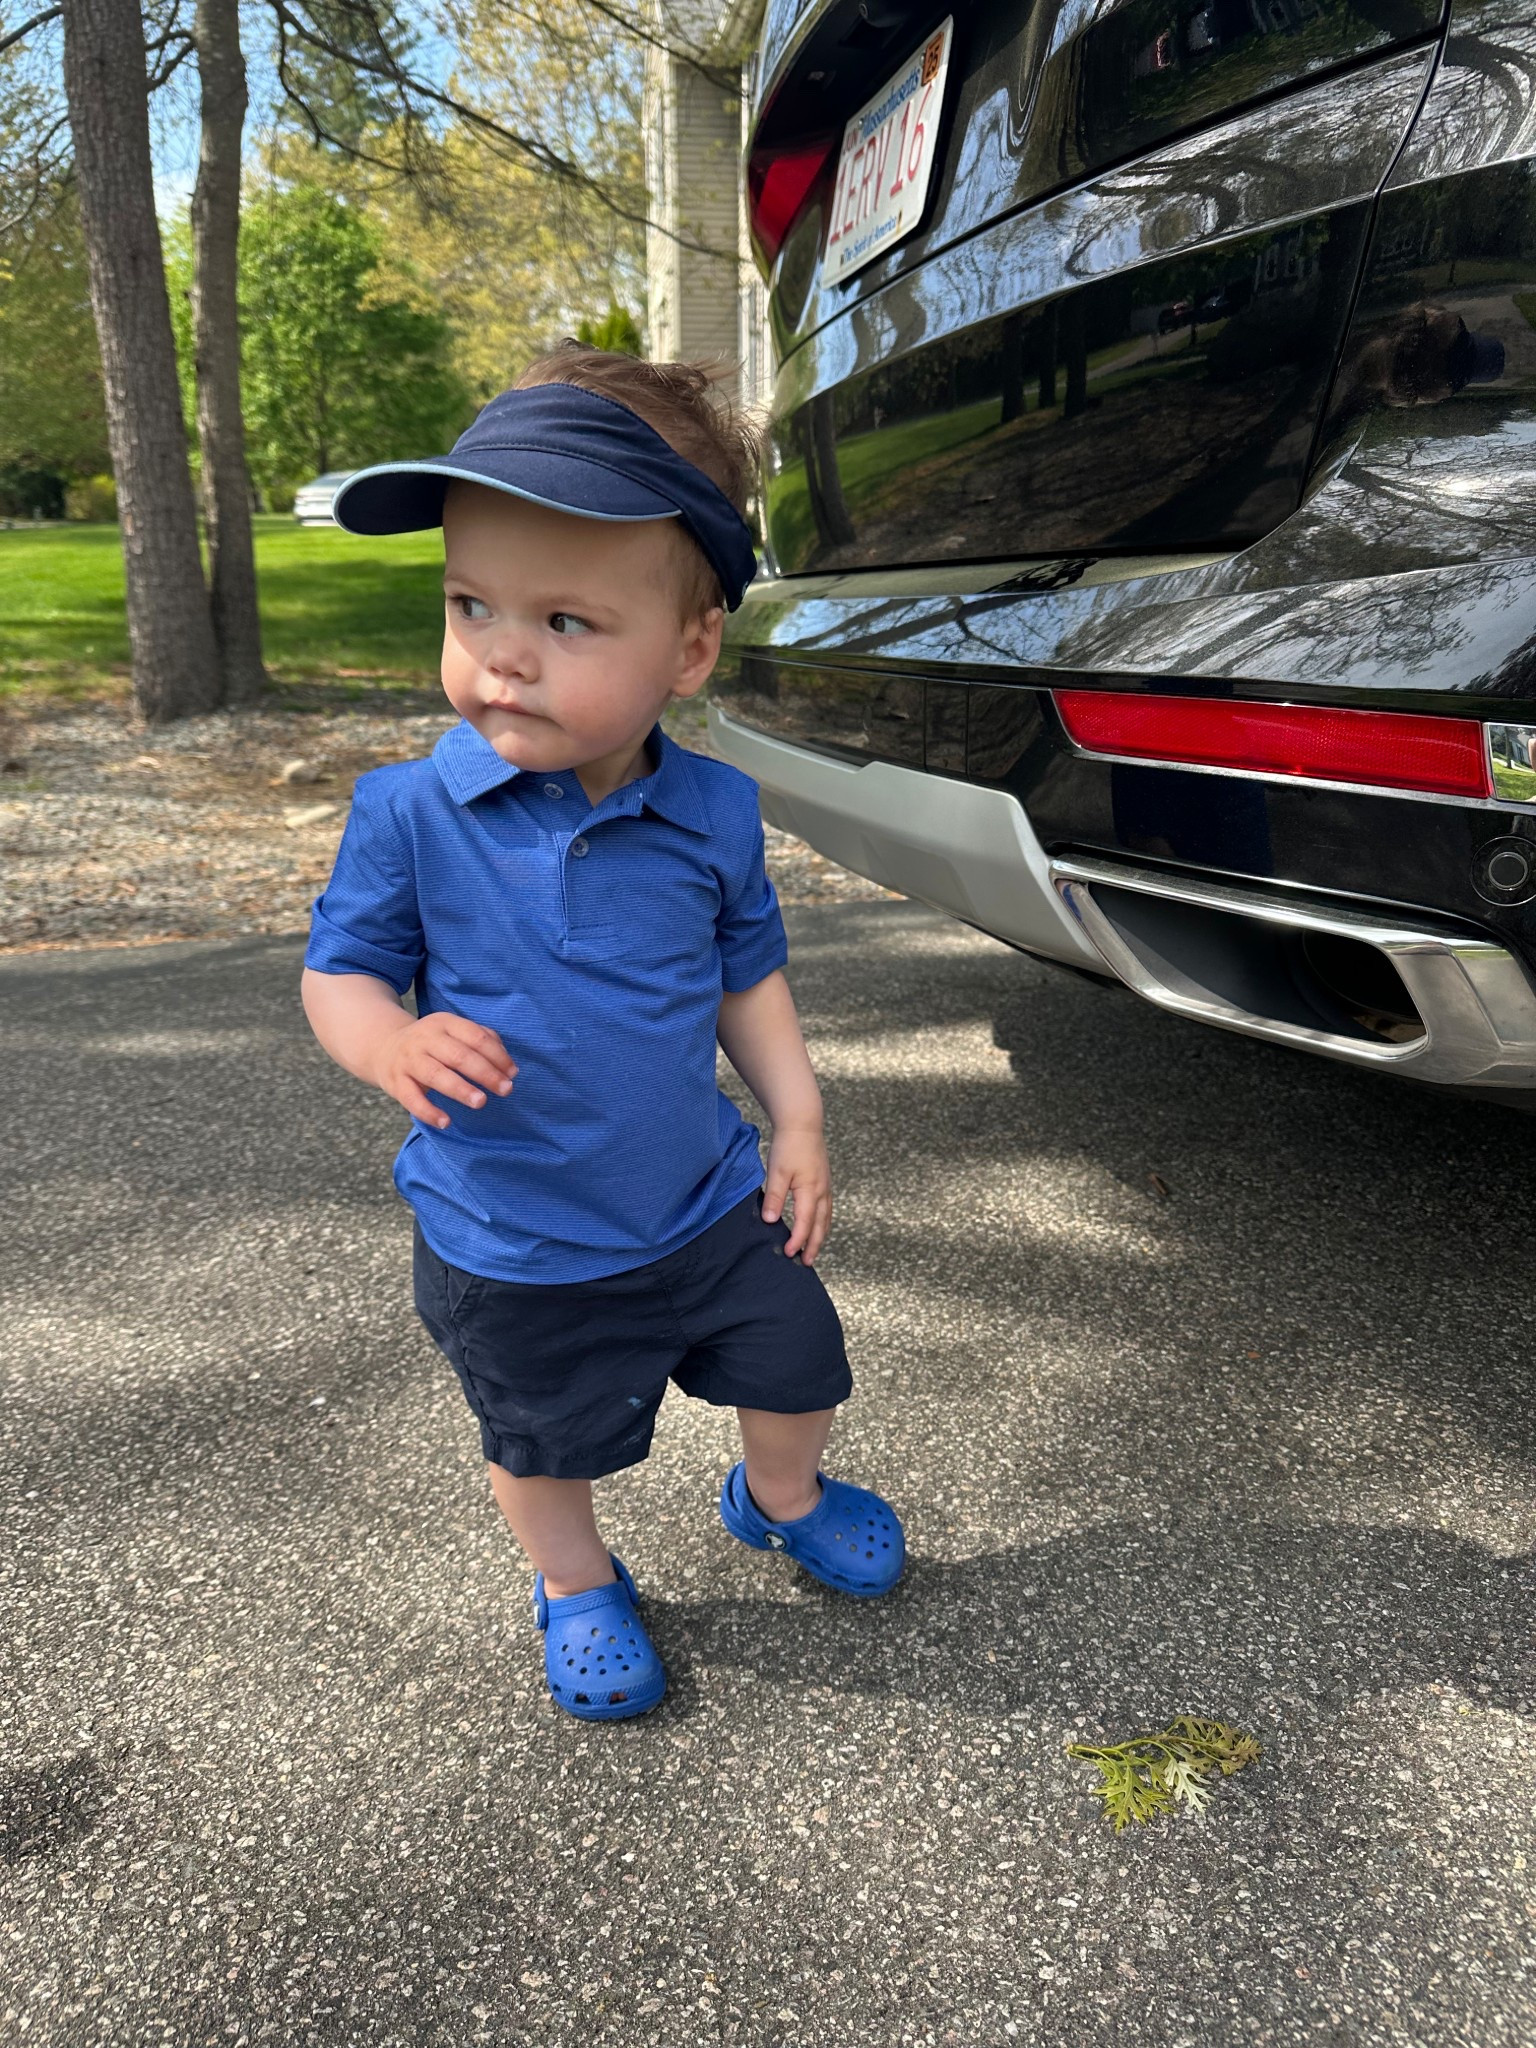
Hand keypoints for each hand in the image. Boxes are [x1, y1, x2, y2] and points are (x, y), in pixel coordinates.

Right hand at [372, 1012, 516, 1129]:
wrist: (383, 1047)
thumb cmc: (432, 1044)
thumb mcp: (452, 1032)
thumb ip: (479, 1040)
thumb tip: (507, 1063)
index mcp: (444, 1023)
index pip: (476, 1037)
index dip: (497, 1055)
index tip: (513, 1074)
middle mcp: (425, 1039)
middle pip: (459, 1055)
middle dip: (485, 1073)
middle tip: (506, 1090)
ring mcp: (409, 1060)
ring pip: (436, 1074)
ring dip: (460, 1089)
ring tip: (481, 1102)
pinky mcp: (395, 1082)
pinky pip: (412, 1099)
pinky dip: (428, 1111)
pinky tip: (446, 1122)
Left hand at [761, 1128, 830, 1264]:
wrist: (803, 1125)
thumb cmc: (789, 1146)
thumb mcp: (777, 1172)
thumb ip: (774, 1197)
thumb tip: (770, 1220)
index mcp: (810, 1191)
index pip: (805, 1223)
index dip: (798, 1241)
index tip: (789, 1253)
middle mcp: (822, 1192)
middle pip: (821, 1226)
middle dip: (814, 1246)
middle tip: (807, 1263)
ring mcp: (826, 1186)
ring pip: (826, 1218)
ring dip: (820, 1235)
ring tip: (813, 1250)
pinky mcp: (825, 1181)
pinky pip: (826, 1208)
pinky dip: (823, 1222)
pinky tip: (817, 1225)